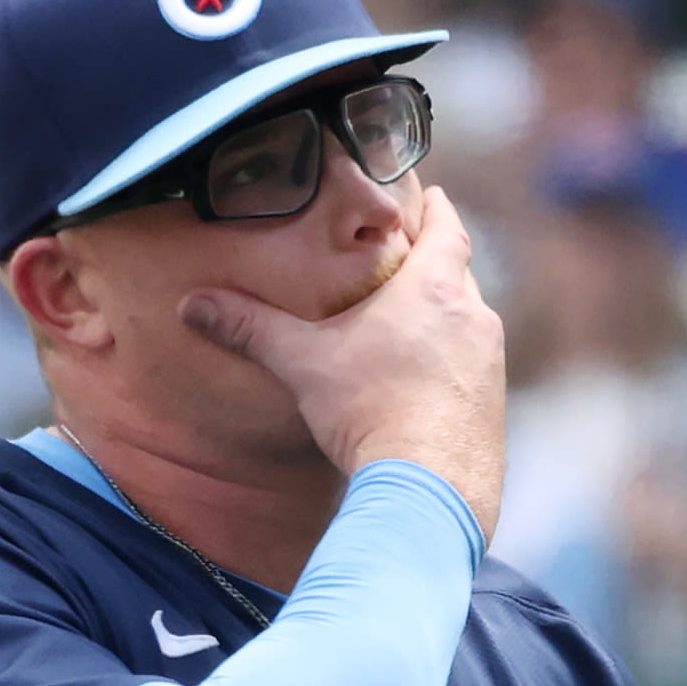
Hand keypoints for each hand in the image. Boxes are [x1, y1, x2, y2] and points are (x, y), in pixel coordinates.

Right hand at [178, 186, 504, 539]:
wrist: (427, 487)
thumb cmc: (370, 409)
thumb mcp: (304, 363)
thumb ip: (252, 328)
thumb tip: (193, 305)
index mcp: (435, 287)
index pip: (447, 228)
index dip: (437, 211)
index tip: (431, 198)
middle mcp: (474, 317)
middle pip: (458, 275)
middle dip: (434, 267)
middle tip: (407, 265)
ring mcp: (489, 363)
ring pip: (468, 324)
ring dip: (443, 321)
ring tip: (411, 328)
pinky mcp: (493, 406)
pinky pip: (472, 370)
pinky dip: (451, 366)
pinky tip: (424, 385)